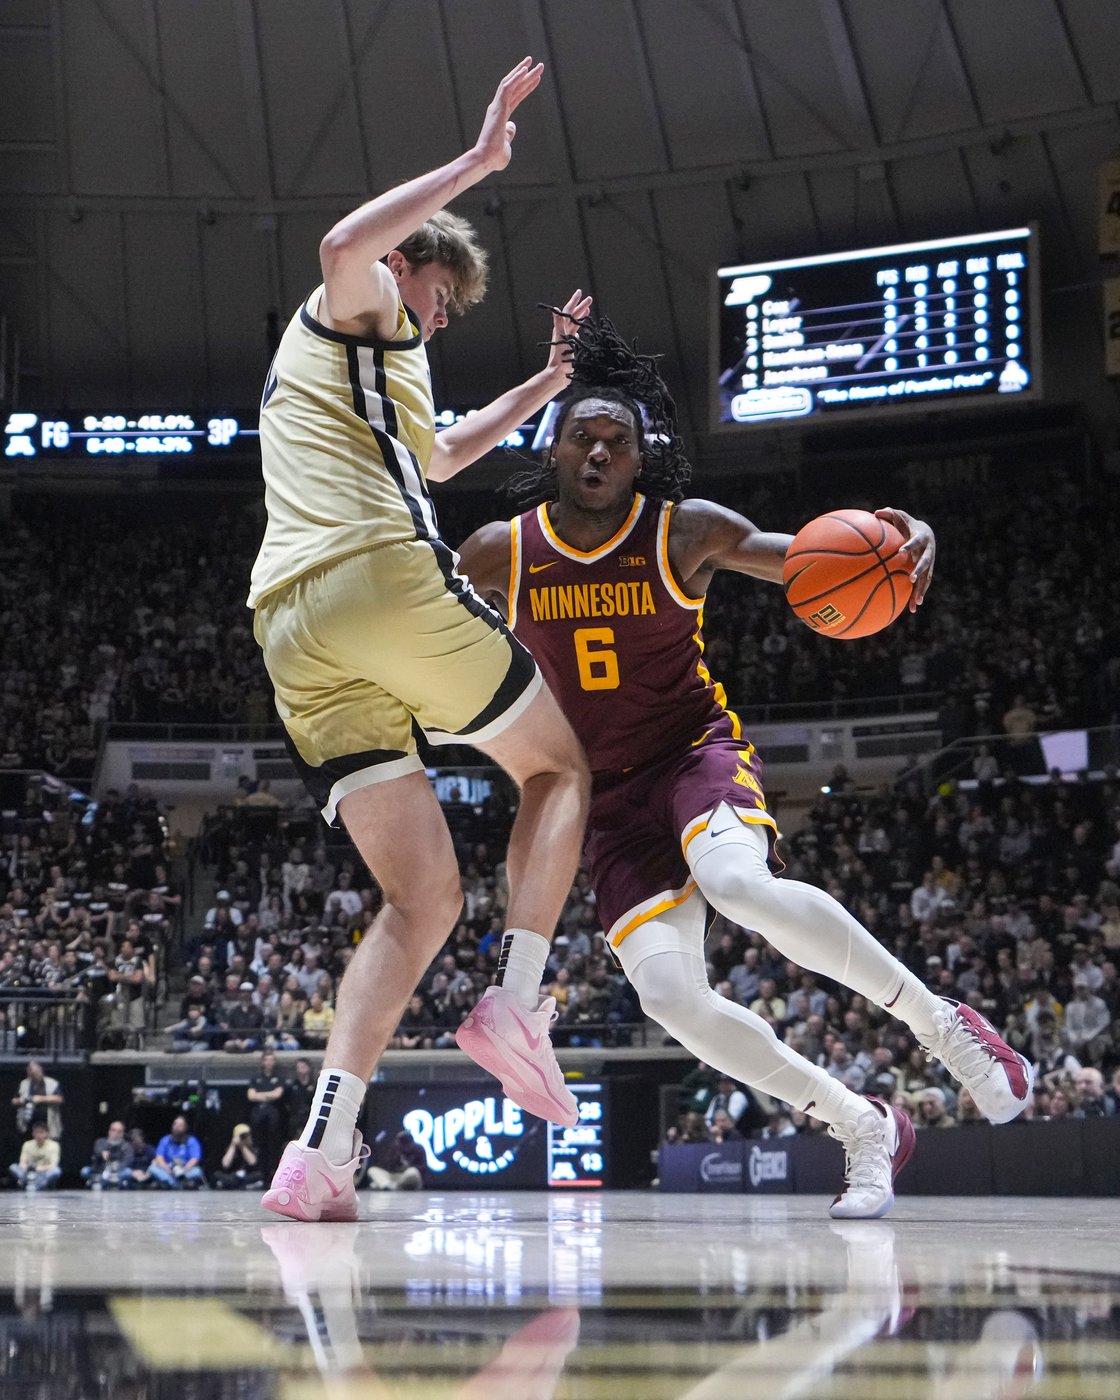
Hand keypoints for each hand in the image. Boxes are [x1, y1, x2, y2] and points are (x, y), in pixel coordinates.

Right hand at [472, 57, 542, 173]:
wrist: (486, 160)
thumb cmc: (495, 157)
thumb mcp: (507, 144)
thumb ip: (509, 133)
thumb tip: (512, 125)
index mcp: (501, 116)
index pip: (516, 97)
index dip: (526, 87)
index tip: (536, 78)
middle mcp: (498, 108)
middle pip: (514, 87)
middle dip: (525, 75)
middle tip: (536, 64)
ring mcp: (497, 107)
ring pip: (510, 83)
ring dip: (522, 71)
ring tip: (533, 62)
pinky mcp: (497, 107)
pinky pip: (507, 87)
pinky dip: (515, 77)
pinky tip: (525, 70)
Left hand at [543, 290, 592, 384]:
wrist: (558, 374)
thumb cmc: (560, 357)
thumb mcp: (560, 338)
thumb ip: (558, 323)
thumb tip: (555, 308)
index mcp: (561, 328)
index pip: (568, 311)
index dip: (574, 301)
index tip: (580, 292)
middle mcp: (563, 332)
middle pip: (573, 316)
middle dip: (580, 307)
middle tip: (589, 299)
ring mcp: (567, 339)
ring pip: (574, 324)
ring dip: (581, 316)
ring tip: (587, 310)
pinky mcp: (570, 347)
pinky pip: (575, 334)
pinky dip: (579, 329)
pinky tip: (582, 329)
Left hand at [874, 507, 934, 608]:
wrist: (927, 532)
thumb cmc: (908, 524)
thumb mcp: (900, 517)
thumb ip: (889, 514)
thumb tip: (875, 512)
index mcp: (921, 538)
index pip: (916, 542)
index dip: (909, 546)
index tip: (901, 551)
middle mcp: (928, 551)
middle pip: (926, 562)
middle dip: (919, 570)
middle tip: (911, 577)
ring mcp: (930, 563)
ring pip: (927, 577)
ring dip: (921, 589)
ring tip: (916, 602)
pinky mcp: (928, 572)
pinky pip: (923, 585)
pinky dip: (918, 595)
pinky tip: (912, 609)